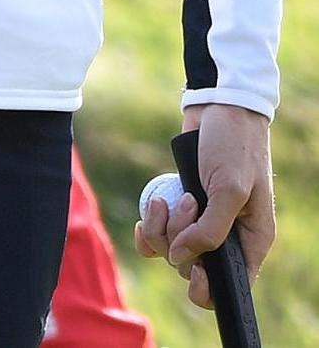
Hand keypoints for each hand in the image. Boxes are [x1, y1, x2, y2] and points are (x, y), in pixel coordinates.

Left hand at [134, 103, 273, 309]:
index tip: (194, 267)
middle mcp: (226, 236)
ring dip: (161, 228)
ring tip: (169, 197)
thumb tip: (180, 259)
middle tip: (187, 204)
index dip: (208, 288)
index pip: (231, 286)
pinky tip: (149, 208)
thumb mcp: (228, 189)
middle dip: (178, 241)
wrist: (218, 109)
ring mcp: (201, 222)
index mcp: (250, 241)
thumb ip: (209, 231)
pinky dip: (148, 224)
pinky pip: (156, 232)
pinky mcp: (180, 207)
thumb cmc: (232, 147)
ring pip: (168, 250)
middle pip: (190, 267)